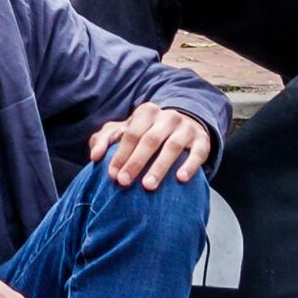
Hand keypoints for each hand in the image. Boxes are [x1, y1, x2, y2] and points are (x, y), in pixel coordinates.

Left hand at [89, 102, 216, 187]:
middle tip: (124, 182)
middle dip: (135, 162)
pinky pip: (198, 153)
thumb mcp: (126, 131)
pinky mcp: (203, 140)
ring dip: (159, 167)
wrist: (184, 127)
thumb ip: (105, 139)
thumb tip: (95, 156)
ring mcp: (186, 128)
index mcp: (147, 111)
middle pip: (149, 140)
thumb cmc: (147, 133)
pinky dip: (190, 165)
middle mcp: (168, 117)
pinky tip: (180, 178)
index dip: (120, 154)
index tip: (111, 175)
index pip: (131, 133)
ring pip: (172, 147)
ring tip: (148, 186)